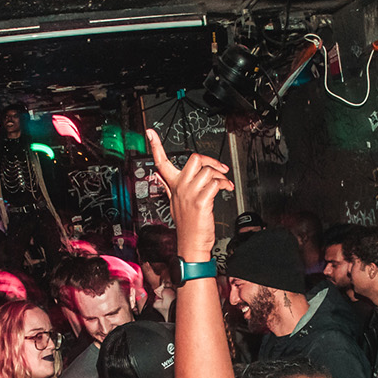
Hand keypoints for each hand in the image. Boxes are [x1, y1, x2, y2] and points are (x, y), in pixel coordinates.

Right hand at [145, 129, 233, 258]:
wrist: (191, 244)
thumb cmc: (187, 225)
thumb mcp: (174, 203)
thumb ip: (169, 186)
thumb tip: (160, 175)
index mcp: (173, 186)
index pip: (161, 163)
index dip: (155, 146)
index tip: (150, 133)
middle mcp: (180, 188)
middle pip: (194, 159)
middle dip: (210, 160)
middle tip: (219, 167)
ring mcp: (190, 194)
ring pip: (208, 171)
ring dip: (221, 175)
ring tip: (225, 184)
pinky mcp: (201, 202)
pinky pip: (215, 183)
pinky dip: (224, 184)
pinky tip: (226, 189)